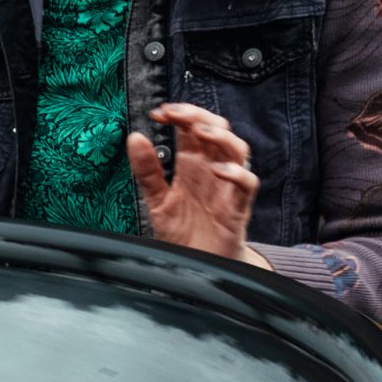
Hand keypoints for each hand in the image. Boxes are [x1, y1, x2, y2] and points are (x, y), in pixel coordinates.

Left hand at [126, 104, 262, 264]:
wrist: (194, 268)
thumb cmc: (182, 233)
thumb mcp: (156, 199)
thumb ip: (147, 170)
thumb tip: (134, 137)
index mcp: (192, 165)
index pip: (191, 128)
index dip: (180, 114)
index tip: (159, 113)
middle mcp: (211, 171)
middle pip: (217, 130)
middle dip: (199, 115)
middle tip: (177, 114)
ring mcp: (227, 188)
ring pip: (238, 150)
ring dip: (221, 136)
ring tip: (200, 131)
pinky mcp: (237, 208)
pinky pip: (247, 184)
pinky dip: (237, 174)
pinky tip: (219, 170)